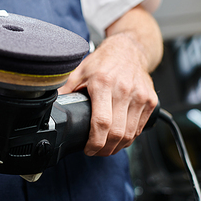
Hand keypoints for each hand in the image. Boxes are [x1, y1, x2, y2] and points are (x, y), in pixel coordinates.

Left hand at [58, 33, 157, 156]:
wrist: (129, 49)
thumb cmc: (103, 61)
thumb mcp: (79, 71)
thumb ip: (65, 90)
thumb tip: (49, 107)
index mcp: (103, 83)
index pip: (101, 122)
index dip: (94, 142)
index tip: (88, 149)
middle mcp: (124, 90)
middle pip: (116, 132)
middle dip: (105, 149)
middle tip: (95, 152)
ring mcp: (140, 96)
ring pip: (130, 134)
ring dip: (117, 147)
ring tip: (106, 148)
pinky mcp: (151, 100)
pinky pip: (140, 127)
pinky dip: (129, 138)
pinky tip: (119, 138)